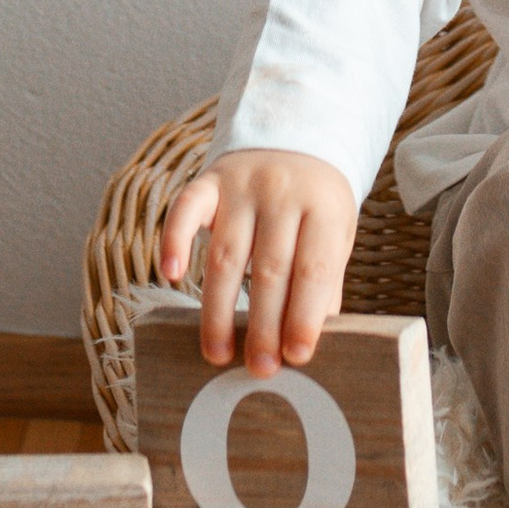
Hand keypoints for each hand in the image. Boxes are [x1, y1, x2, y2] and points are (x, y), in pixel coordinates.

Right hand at [156, 147, 357, 374]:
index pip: (314, 269)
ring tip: (218, 353)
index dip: (305, 315)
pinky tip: (173, 275)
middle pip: (270, 268)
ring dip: (219, 308)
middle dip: (263, 324)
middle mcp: (282, 193)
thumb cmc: (315, 205)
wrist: (293, 139)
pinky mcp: (209, 181)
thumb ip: (324, 284)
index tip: (297, 357)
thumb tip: (306, 346)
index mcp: (324, 208)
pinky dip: (175, 240)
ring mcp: (243, 184)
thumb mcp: (336, 236)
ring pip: (226, 254)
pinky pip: (186, 209)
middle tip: (259, 368)